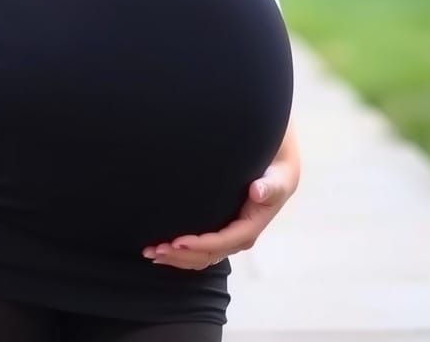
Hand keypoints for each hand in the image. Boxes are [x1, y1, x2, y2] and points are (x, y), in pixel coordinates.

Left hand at [140, 158, 299, 269]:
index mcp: (250, 227)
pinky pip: (199, 250)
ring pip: (200, 257)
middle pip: (206, 255)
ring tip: (150, 252)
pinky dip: (180, 252)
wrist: (278, 171)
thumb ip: (271, 186)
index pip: (221, 242)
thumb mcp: (279, 177)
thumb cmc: (276, 172)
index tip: (176, 240)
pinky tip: (161, 248)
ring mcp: (229, 238)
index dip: (199, 245)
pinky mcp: (221, 232)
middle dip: (180, 255)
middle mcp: (238, 238)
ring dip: (176, 258)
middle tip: (154, 250)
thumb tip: (257, 192)